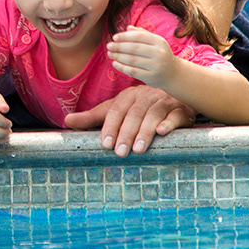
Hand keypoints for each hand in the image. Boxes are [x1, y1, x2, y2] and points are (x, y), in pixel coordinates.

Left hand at [64, 84, 194, 156]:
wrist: (175, 96)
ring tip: (138, 149)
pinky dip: (169, 123)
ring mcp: (164, 102)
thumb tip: (67, 121)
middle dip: (126, 134)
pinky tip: (162, 132)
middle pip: (133, 114)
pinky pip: (176, 115)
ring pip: (153, 115)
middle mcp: (145, 96)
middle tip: (120, 152)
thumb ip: (93, 117)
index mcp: (127, 96)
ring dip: (145, 132)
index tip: (105, 144)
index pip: (116, 111)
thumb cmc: (140, 108)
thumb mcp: (116, 110)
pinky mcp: (181, 109)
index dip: (109, 127)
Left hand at [107, 26, 180, 86]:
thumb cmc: (159, 54)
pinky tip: (114, 63)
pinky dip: (121, 67)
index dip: (125, 36)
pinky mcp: (151, 77)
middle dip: (119, 46)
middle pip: (134, 48)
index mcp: (159, 42)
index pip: (139, 36)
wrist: (173, 74)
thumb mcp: (154, 42)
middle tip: (108, 46)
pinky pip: (133, 71)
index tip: (114, 37)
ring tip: (110, 54)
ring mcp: (156, 66)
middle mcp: (159, 53)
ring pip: (132, 60)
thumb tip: (128, 27)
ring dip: (118, 56)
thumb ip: (142, 33)